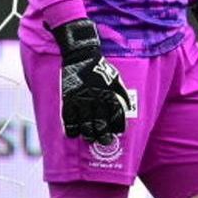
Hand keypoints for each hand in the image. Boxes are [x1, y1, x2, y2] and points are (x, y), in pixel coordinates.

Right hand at [52, 19, 137, 143]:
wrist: (81, 56)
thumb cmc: (100, 68)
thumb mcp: (115, 78)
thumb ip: (122, 93)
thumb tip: (129, 108)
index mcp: (109, 94)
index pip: (116, 115)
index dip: (117, 126)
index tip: (117, 133)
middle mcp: (96, 99)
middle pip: (101, 123)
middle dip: (103, 135)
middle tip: (104, 141)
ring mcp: (81, 99)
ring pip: (85, 123)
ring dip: (88, 133)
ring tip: (90, 138)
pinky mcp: (68, 99)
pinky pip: (69, 118)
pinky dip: (71, 128)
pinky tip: (73, 134)